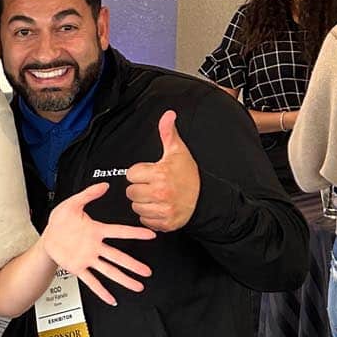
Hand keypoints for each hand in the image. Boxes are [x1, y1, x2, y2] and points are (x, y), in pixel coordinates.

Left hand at [39, 183, 154, 305]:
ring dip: (123, 278)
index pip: (119, 231)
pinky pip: (91, 280)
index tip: (150, 235)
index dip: (135, 233)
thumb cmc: (60, 221)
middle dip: (133, 264)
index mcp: (95, 230)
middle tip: (147, 271)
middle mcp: (95, 246)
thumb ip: (88, 194)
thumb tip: (103, 185)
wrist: (47, 237)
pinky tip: (111, 299)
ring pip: (109, 270)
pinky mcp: (78, 267)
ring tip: (137, 286)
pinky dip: (101, 290)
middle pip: (118, 256)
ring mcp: (88, 258)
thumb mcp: (72, 203)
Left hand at [125, 110, 200, 231]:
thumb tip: (168, 114)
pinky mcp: (165, 222)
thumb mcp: (178, 151)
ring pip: (135, 207)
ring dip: (143, 202)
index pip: (131, 174)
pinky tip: (159, 206)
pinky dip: (149, 215)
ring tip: (156, 195)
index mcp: (160, 174)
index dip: (139, 173)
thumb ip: (168, 132)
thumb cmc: (188, 174)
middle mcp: (160, 193)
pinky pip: (144, 219)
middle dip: (139, 188)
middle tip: (152, 185)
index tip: (150, 173)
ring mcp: (163, 209)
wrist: (205, 197)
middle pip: (130, 192)